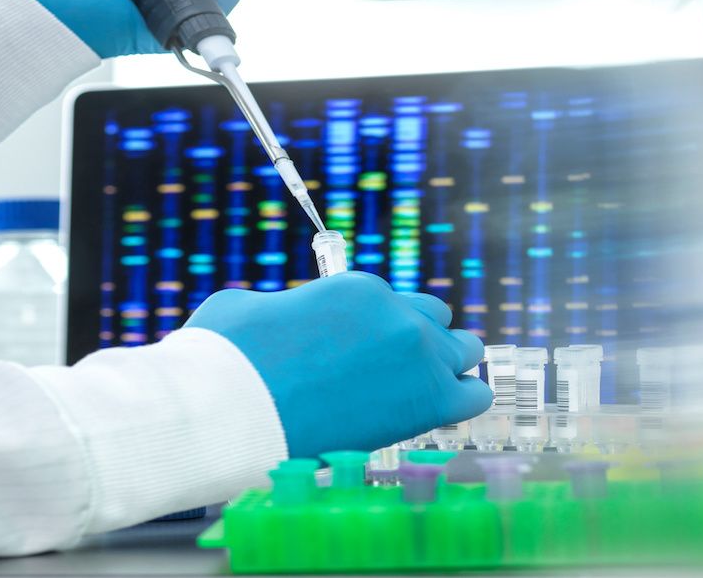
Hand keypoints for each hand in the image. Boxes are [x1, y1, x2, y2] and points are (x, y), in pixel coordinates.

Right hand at [185, 272, 490, 458]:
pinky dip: (460, 400)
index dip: (377, 330)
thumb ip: (286, 307)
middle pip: (435, 319)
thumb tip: (285, 318)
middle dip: (418, 340)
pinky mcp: (428, 401)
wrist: (235, 410)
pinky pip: (474, 395)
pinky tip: (433, 413)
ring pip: (465, 350)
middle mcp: (395, 313)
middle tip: (389, 373)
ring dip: (444, 366)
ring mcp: (417, 354)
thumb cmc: (228, 360)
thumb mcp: (249, 307)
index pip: (392, 303)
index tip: (362, 353)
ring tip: (414, 394)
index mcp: (357, 288)